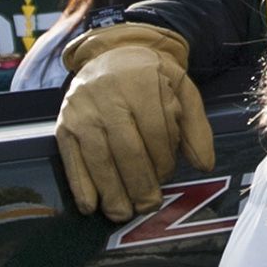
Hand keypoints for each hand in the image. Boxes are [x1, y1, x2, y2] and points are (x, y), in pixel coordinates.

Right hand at [55, 24, 211, 220]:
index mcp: (141, 83)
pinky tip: (92, 205)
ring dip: (112, 192)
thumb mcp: (181, 88)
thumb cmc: (150, 76)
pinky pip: (72, 159)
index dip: (164, 160)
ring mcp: (81, 111)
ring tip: (124, 213)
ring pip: (99, 158)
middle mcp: (107, 95)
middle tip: (149, 206)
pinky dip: (81, 186)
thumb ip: (196, 126)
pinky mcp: (63, 124)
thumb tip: (204, 165)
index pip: (155, 132)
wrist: (110, 53)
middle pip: (127, 149)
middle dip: (140, 184)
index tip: (168, 176)